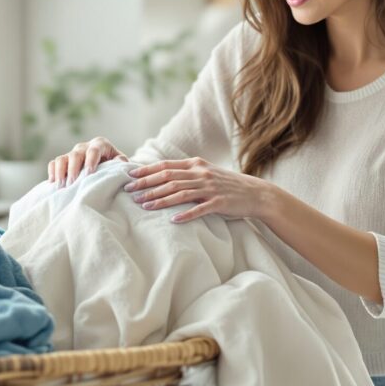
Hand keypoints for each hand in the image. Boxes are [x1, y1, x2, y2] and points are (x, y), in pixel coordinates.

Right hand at [48, 136, 127, 187]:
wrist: (106, 167)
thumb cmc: (115, 165)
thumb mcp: (121, 162)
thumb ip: (121, 162)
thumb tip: (120, 165)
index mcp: (100, 144)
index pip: (94, 150)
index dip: (90, 161)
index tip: (89, 174)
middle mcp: (84, 147)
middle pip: (75, 155)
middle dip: (73, 170)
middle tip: (72, 184)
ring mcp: (72, 154)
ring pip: (62, 158)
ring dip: (60, 172)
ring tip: (61, 187)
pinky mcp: (64, 161)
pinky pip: (53, 163)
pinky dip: (52, 172)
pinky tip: (53, 183)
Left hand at [123, 157, 275, 222]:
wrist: (255, 193)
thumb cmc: (227, 185)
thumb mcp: (206, 173)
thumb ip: (187, 173)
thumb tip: (162, 176)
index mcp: (196, 165)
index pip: (166, 166)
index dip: (147, 171)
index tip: (129, 176)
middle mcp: (201, 174)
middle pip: (168, 178)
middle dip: (146, 185)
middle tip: (129, 192)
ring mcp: (210, 188)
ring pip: (180, 193)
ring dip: (159, 199)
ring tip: (143, 206)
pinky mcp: (219, 202)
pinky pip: (199, 209)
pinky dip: (185, 214)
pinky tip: (172, 220)